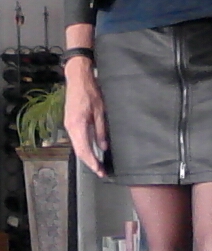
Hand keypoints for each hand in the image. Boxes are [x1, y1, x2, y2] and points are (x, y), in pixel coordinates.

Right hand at [64, 60, 107, 177]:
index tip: (99, 170)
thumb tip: (103, 147)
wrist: (78, 78)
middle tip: (100, 171)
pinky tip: (91, 150)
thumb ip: (100, 130)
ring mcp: (69, 125)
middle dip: (89, 162)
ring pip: (77, 146)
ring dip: (86, 156)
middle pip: (79, 151)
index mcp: (78, 125)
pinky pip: (76, 139)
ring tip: (97, 164)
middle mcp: (70, 127)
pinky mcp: (70, 121)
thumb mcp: (100, 111)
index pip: (84, 150)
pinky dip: (83, 147)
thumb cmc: (90, 91)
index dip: (92, 162)